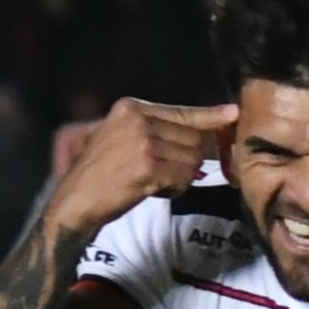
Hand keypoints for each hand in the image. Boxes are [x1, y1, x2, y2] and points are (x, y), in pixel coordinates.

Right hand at [48, 97, 237, 237]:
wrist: (76, 201)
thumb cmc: (101, 174)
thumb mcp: (122, 138)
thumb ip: (156, 129)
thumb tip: (201, 133)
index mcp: (131, 107)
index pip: (182, 111)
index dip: (210, 116)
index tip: (232, 114)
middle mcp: (138, 120)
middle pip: (192, 138)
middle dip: (188, 159)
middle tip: (167, 173)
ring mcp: (143, 143)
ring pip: (191, 160)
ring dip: (181, 177)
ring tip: (155, 182)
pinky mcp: (148, 168)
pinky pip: (183, 179)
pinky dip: (175, 190)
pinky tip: (154, 191)